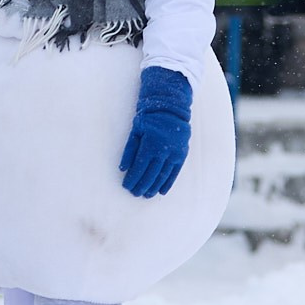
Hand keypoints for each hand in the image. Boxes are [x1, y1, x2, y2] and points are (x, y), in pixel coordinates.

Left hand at [119, 66, 193, 198]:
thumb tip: (122, 168)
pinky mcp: (182, 154)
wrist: (171, 109)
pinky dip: (168, 183)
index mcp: (150, 144)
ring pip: (163, 175)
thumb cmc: (149, 119)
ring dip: (154, 187)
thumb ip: (129, 150)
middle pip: (150, 174)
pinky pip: (175, 172)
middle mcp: (163, 150)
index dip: (132, 179)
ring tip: (147, 195)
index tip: (127, 186)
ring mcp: (174, 153)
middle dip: (142, 186)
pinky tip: (161, 191)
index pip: (139, 167)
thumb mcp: (136, 130)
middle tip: (135, 194)